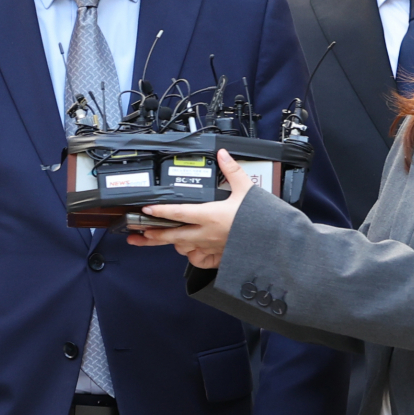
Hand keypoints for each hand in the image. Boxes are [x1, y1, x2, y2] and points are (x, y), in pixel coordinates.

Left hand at [128, 149, 253, 267]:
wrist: (275, 243)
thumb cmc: (261, 219)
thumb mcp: (247, 189)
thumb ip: (232, 170)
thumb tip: (222, 154)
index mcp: (210, 216)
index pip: (178, 213)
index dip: (160, 212)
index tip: (146, 210)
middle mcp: (207, 234)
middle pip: (173, 237)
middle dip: (153, 236)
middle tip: (138, 235)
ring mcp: (212, 247)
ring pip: (184, 249)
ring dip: (172, 244)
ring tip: (159, 240)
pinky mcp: (219, 257)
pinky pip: (199, 260)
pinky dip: (191, 256)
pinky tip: (188, 251)